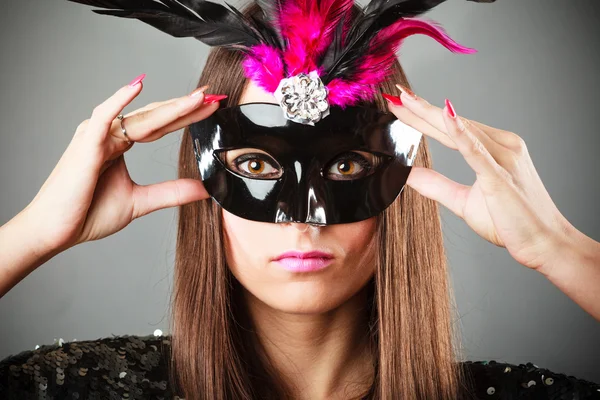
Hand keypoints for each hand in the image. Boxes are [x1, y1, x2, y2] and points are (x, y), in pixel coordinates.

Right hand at [23, 74, 221, 253]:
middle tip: (214, 96)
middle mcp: (110, 135)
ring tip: (198, 98)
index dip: (186, 116)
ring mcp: (97, 136)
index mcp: (120, 145)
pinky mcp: (86, 144)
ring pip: (141, 117)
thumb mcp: (140, 202)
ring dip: (171, 107)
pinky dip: (119, 101)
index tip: (211, 106)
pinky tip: (138, 86)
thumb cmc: (88, 214)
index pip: (161, 126)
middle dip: (186, 107)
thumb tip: (204, 189)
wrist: (56, 231)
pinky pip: (104, 117)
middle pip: (156, 117)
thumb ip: (172, 192)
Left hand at [384, 85, 572, 271]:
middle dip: (420, 109)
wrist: (545, 243)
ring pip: (460, 130)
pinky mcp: (500, 175)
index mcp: (495, 149)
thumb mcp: (463, 201)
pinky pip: (476, 151)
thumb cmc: (511, 223)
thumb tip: (407, 174)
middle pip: (452, 123)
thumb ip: (436, 185)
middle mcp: (502, 146)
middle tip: (395, 95)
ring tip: (406, 101)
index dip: (424, 117)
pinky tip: (445, 116)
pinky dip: (460, 132)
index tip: (400, 105)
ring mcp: (503, 158)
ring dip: (431, 114)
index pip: (450, 129)